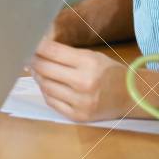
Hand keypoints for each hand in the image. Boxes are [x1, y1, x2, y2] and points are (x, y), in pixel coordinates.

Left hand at [30, 39, 158, 122]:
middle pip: (45, 69)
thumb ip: (66, 53)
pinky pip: (51, 102)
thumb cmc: (110, 72)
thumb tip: (37, 49)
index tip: (27, 43)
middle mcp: (84, 83)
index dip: (36, 46)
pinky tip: (46, 84)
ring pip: (45, 86)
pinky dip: (46, 91)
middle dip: (33, 61)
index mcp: (89, 63)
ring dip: (37, 76)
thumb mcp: (92, 56)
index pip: (52, 51)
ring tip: (36, 70)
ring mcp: (80, 102)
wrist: (131, 96)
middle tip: (27, 56)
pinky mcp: (78, 116)